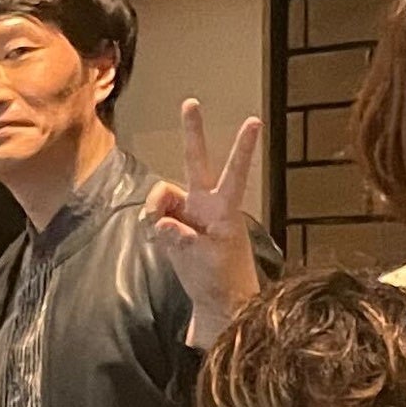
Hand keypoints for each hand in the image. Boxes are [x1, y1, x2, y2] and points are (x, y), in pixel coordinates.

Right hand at [143, 99, 268, 347]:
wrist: (218, 304)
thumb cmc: (222, 280)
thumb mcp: (204, 259)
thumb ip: (180, 238)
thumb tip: (159, 222)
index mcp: (225, 208)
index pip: (234, 172)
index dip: (242, 147)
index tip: (254, 121)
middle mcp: (206, 204)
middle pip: (196, 161)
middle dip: (193, 132)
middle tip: (191, 102)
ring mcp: (189, 214)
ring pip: (164, 194)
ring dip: (155, 206)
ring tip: (154, 226)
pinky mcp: (175, 228)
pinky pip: (155, 217)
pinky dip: (151, 225)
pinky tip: (156, 238)